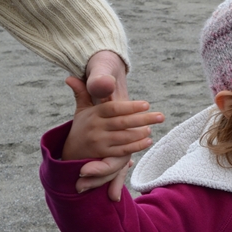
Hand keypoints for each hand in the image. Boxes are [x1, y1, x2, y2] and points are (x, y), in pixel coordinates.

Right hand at [63, 76, 162, 199]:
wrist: (71, 151)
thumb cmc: (82, 127)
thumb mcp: (81, 110)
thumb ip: (82, 93)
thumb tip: (71, 77)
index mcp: (94, 114)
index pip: (113, 108)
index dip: (130, 106)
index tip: (146, 104)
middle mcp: (97, 127)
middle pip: (122, 122)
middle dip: (142, 119)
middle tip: (160, 116)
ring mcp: (100, 142)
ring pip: (123, 137)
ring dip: (139, 133)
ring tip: (151, 128)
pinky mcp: (104, 154)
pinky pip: (122, 150)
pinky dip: (136, 146)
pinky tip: (147, 141)